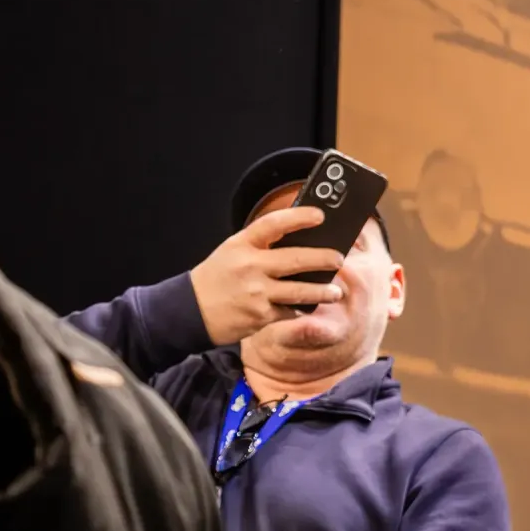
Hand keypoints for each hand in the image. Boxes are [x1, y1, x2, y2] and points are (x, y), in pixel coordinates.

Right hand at [190, 206, 345, 344]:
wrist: (191, 310)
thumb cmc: (218, 277)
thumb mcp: (233, 251)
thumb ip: (261, 245)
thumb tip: (302, 241)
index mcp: (242, 244)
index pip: (274, 224)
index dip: (299, 217)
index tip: (320, 215)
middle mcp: (250, 266)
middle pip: (296, 259)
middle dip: (323, 259)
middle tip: (339, 258)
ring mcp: (256, 292)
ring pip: (300, 291)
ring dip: (323, 291)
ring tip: (336, 292)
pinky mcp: (261, 315)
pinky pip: (290, 310)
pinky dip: (302, 309)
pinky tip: (311, 307)